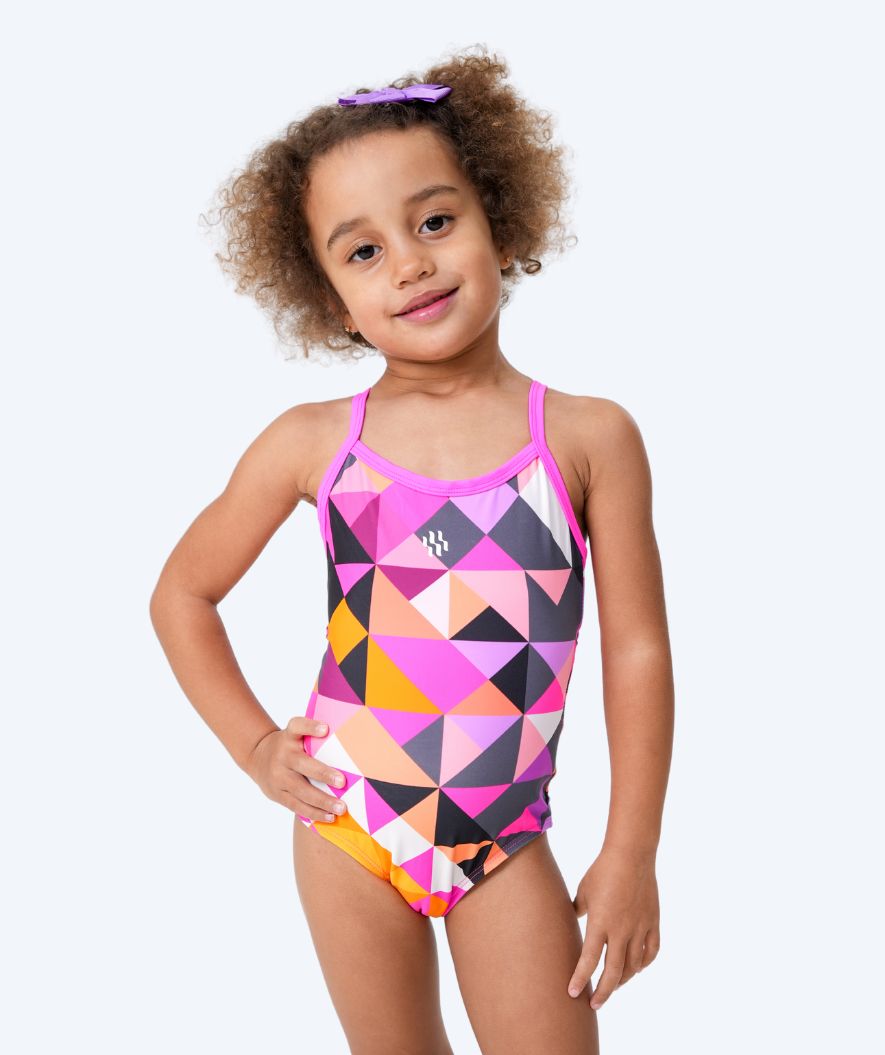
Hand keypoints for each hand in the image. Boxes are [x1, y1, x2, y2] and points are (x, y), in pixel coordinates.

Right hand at [245, 717, 348, 821]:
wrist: (256, 756)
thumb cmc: (289, 745)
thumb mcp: (295, 734)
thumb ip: (313, 735)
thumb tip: (350, 738)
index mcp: (289, 736)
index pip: (297, 726)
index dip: (310, 727)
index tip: (325, 729)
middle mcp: (282, 754)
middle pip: (302, 764)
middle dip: (322, 773)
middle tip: (342, 781)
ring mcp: (278, 776)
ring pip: (301, 790)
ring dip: (322, 801)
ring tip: (341, 808)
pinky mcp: (277, 794)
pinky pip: (296, 806)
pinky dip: (314, 813)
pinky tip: (330, 817)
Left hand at [567, 845, 660, 1009]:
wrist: (631, 854)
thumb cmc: (602, 870)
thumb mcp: (583, 891)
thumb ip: (578, 911)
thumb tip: (571, 922)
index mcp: (600, 922)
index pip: (588, 960)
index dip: (580, 979)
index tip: (572, 993)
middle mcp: (621, 930)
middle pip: (613, 972)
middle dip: (603, 991)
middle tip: (594, 1004)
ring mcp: (640, 927)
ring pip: (633, 966)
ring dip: (622, 980)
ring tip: (613, 986)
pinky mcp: (653, 922)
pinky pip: (650, 952)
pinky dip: (643, 964)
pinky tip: (636, 968)